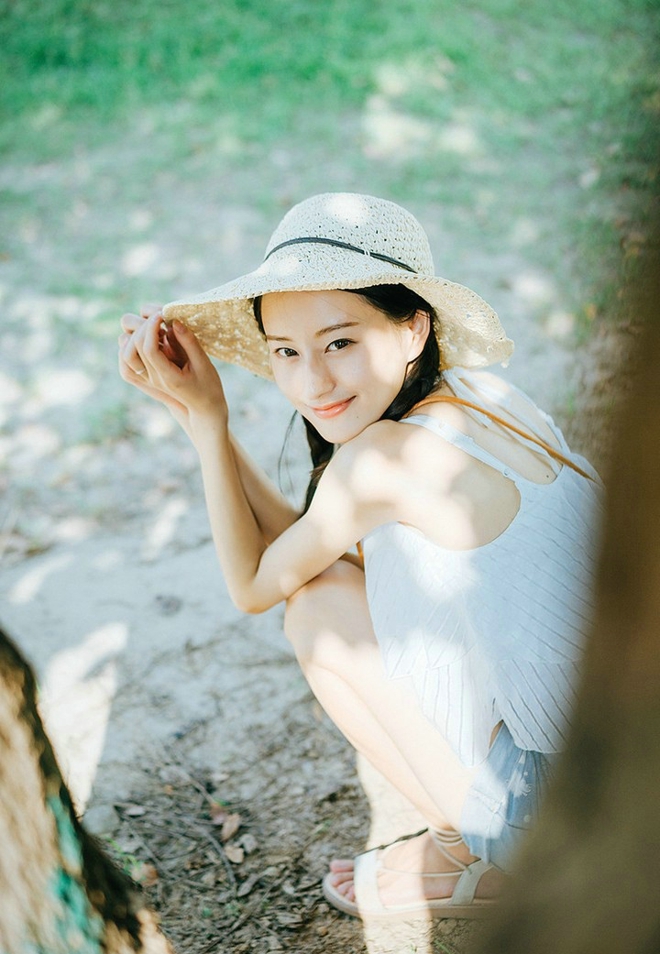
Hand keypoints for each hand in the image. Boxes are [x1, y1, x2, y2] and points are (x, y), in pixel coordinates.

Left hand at [118, 306, 227, 440]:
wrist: (204, 407)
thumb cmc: (209, 385)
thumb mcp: (204, 363)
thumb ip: (189, 342)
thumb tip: (174, 320)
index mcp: (168, 377)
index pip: (149, 350)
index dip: (152, 328)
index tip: (163, 314)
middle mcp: (154, 379)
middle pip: (134, 349)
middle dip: (144, 327)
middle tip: (159, 316)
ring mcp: (147, 378)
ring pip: (125, 354)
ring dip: (134, 335)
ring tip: (154, 326)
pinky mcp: (145, 375)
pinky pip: (127, 358)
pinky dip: (132, 343)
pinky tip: (150, 335)